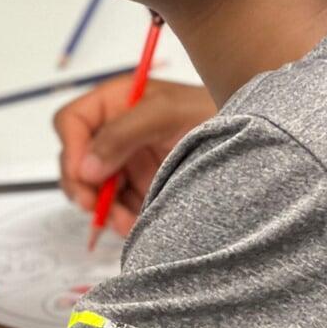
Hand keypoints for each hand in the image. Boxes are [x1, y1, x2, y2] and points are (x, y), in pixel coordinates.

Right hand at [55, 77, 215, 235]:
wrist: (255, 141)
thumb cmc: (214, 113)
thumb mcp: (167, 114)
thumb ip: (123, 134)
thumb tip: (85, 168)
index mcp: (116, 102)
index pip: (72, 122)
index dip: (71, 149)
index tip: (84, 178)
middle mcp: (116, 131)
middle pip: (76, 160)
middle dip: (83, 186)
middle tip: (94, 208)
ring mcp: (128, 161)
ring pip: (94, 189)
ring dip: (103, 209)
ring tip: (124, 223)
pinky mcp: (142, 186)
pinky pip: (117, 206)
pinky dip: (120, 219)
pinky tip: (133, 225)